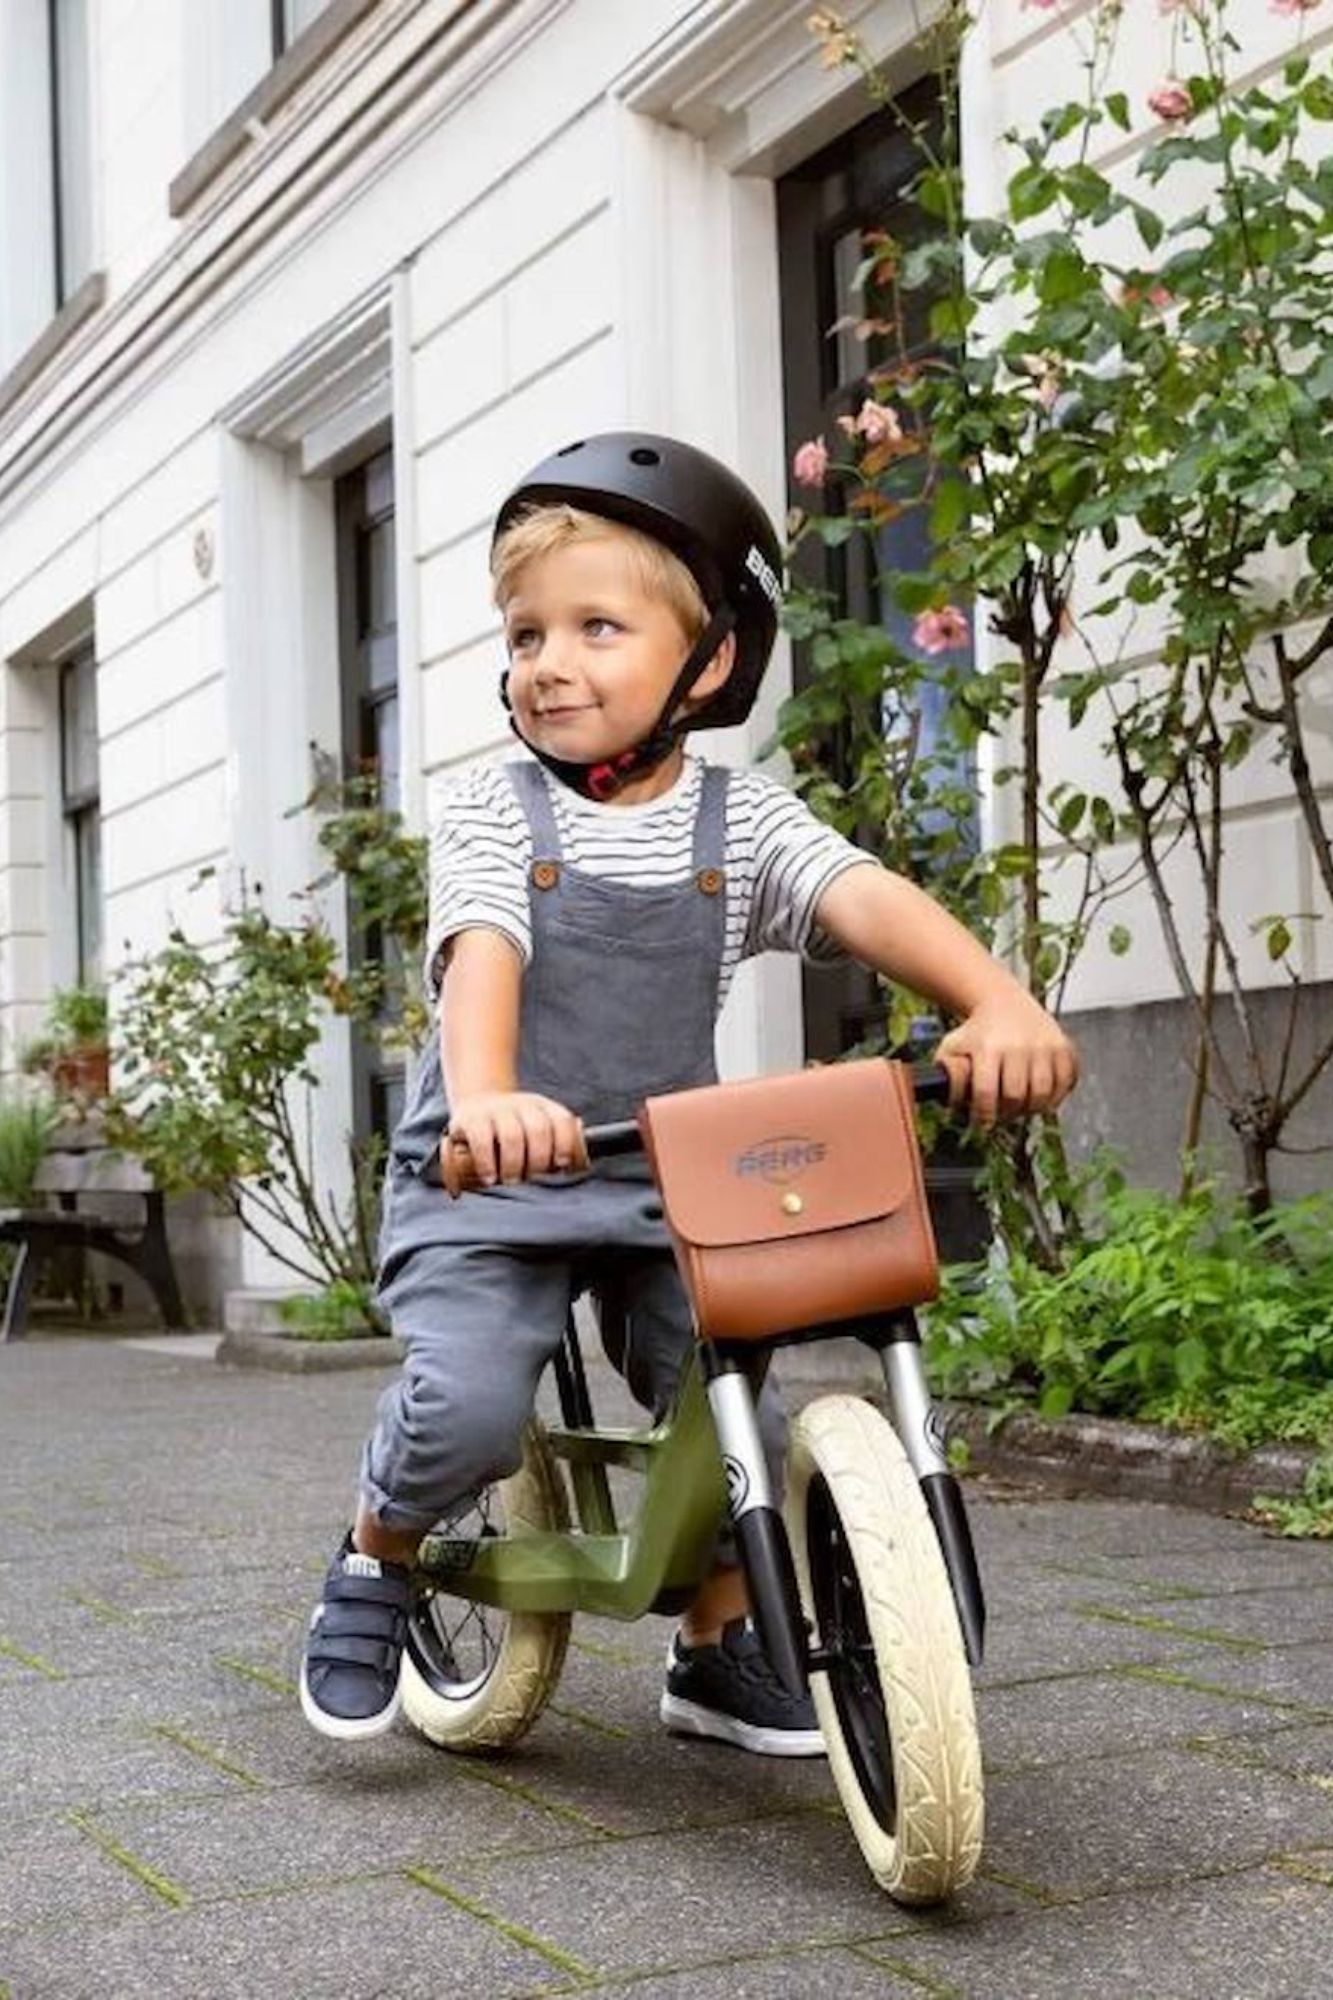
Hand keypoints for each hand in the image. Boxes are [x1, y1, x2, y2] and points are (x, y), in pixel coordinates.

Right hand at [442, 1091, 585, 1188]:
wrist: (476, 1105)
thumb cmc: (516, 1131)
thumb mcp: (540, 1134)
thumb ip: (563, 1146)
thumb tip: (582, 1164)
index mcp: (545, 1108)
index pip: (563, 1121)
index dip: (567, 1143)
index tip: (561, 1164)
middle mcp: (523, 1105)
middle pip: (539, 1130)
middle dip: (539, 1160)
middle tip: (531, 1177)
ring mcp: (496, 1110)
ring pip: (512, 1136)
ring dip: (514, 1164)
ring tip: (512, 1180)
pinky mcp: (470, 1118)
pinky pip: (481, 1140)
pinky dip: (487, 1163)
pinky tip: (490, 1177)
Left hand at [936, 991, 1078, 1128]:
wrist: (1003, 1002)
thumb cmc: (976, 1032)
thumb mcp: (952, 1049)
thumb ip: (947, 1077)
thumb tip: (945, 1103)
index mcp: (988, 1047)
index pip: (986, 1094)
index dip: (983, 1116)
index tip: (983, 1123)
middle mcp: (1019, 1045)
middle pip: (1017, 1098)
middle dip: (1008, 1113)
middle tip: (1003, 1113)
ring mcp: (1045, 1045)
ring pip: (1044, 1095)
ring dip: (1032, 1108)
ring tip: (1022, 1106)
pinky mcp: (1064, 1046)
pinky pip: (1066, 1083)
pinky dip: (1057, 1095)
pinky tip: (1042, 1094)